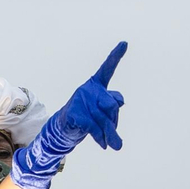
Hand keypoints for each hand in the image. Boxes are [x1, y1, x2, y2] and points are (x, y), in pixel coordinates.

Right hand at [9, 43, 126, 188]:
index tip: (125, 43)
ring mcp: (80, 100)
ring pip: (104, 118)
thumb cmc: (87, 116)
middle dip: (114, 120)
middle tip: (116, 136)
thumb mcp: (102, 110)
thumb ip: (113, 104)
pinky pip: (94, 127)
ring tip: (116, 145)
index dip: (116, 57)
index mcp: (96, 85)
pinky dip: (100, 137)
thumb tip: (120, 101)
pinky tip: (104, 144)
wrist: (64, 129)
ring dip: (111, 134)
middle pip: (111, 105)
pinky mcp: (75, 113)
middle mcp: (88, 89)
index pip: (107, 69)